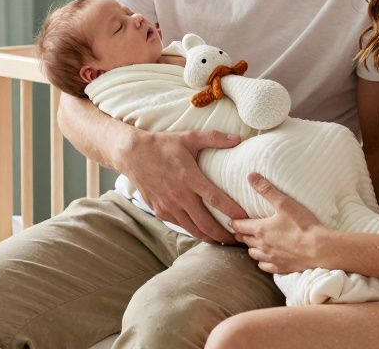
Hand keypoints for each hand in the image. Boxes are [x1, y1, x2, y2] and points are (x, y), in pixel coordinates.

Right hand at [117, 128, 245, 243]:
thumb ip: (214, 138)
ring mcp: (168, 206)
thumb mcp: (188, 137)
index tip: (246, 219)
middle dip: (224, 235)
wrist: (132, 154)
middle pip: (206, 223)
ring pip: (193, 229)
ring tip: (223, 241)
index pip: (216, 199)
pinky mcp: (160, 211)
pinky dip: (193, 231)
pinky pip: (180, 225)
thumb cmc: (162, 145)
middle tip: (238, 240)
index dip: (232, 211)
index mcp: (189, 178)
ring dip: (209, 237)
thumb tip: (237, 138)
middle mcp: (179, 196)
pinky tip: (203, 231)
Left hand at [231, 172, 328, 273]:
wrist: (319, 249)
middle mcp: (262, 245)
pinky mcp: (281, 268)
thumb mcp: (284, 203)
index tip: (231, 221)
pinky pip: (265, 267)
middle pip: (246, 240)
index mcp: (261, 229)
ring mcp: (271, 258)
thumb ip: (266, 189)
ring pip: (254, 254)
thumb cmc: (302, 225)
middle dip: (241, 234)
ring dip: (251, 248)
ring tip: (251, 244)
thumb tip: (250, 176)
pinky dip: (262, 262)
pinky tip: (264, 260)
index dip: (234, 223)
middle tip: (239, 231)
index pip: (241, 226)